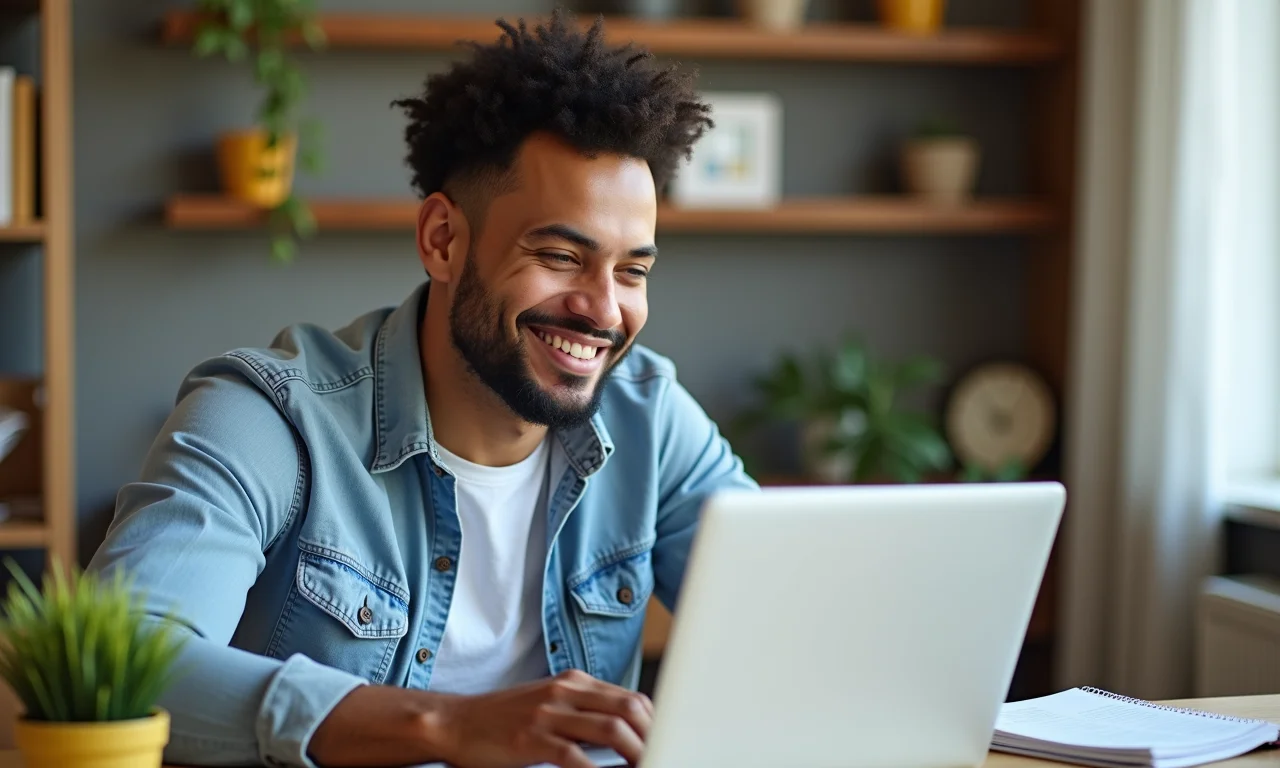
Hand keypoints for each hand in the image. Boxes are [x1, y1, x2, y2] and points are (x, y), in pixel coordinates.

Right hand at [433, 669, 653, 767]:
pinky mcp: (532, 740)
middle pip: (629, 708)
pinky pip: (575, 757)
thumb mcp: (548, 702)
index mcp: (573, 682)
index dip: (654, 723)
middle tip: (662, 755)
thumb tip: (624, 730)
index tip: (665, 742)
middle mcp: (565, 692)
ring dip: (636, 753)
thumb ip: (583, 710)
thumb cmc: (503, 718)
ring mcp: (548, 714)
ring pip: (611, 729)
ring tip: (645, 767)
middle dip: (652, 736)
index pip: (631, 697)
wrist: (455, 722)